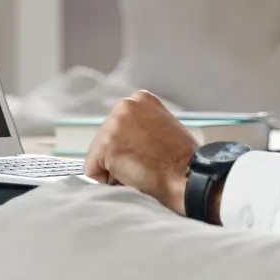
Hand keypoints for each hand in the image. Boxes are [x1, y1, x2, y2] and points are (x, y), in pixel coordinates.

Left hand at [83, 90, 196, 215]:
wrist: (186, 175)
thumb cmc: (182, 159)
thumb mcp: (164, 126)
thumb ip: (144, 126)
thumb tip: (129, 140)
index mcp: (141, 99)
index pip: (119, 126)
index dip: (130, 145)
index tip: (147, 153)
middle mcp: (124, 105)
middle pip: (106, 138)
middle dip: (120, 155)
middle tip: (144, 164)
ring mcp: (113, 125)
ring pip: (99, 155)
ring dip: (115, 168)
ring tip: (140, 171)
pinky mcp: (105, 146)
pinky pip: (93, 172)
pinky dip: (108, 181)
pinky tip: (131, 177)